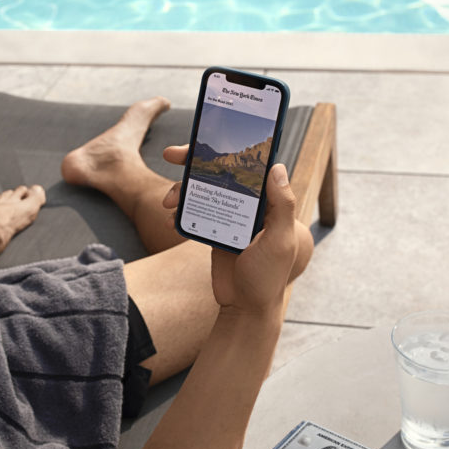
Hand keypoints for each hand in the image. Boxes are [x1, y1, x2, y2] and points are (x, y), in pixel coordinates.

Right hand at [161, 146, 310, 314]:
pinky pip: (195, 213)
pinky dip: (181, 213)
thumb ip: (281, 206)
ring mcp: (230, 217)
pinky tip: (172, 219)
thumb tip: (277, 167)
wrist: (245, 310)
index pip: (248, 165)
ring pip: (203, 190)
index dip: (227, 147)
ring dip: (182, 190)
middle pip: (220, 171)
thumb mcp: (279, 241)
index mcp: (269, 202)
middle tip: (171, 154)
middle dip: (194, 161)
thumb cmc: (268, 278)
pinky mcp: (215, 231)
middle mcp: (249, 205)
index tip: (206, 138)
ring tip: (168, 202)